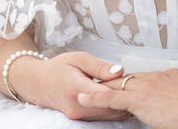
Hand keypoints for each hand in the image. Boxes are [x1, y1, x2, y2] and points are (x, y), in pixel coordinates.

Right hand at [10, 51, 129, 120]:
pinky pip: (100, 116)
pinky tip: (122, 101)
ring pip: (106, 114)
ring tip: (134, 94)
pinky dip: (112, 109)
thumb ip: (100, 66)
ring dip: (121, 106)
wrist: (37, 82)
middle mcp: (76, 105)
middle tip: (140, 89)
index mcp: (76, 87)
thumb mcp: (79, 58)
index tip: (136, 84)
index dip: (122, 90)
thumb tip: (119, 71)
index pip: (105, 94)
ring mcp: (77, 114)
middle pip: (108, 107)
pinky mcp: (78, 118)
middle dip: (125, 99)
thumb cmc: (58, 67)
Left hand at [78, 69, 177, 128]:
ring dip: (102, 88)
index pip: (146, 79)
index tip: (127, 87)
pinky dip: (96, 97)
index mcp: (170, 76)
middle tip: (100, 84)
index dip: (134, 85)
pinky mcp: (139, 99)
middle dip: (116, 83)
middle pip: (130, 79)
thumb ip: (176, 100)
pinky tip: (83, 98)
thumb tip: (172, 109)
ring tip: (86, 90)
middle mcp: (157, 77)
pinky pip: (111, 97)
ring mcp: (147, 86)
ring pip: (118, 85)